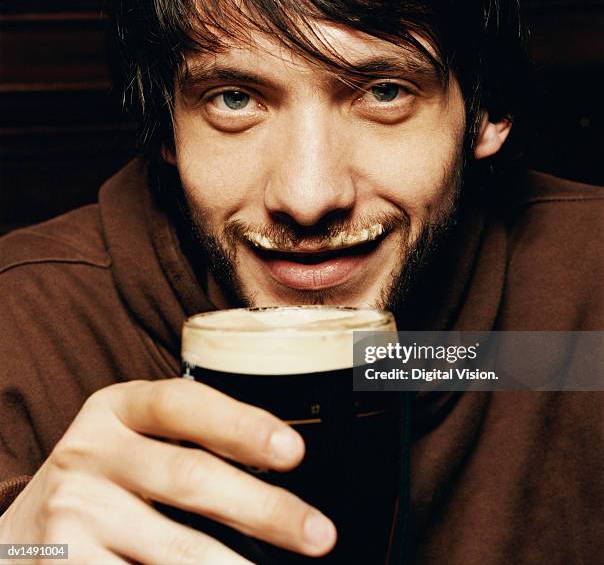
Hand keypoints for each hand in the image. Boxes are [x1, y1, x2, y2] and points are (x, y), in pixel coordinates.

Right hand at [0, 378, 336, 562]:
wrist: (21, 530)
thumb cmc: (102, 478)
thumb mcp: (131, 440)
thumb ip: (184, 441)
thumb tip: (275, 468)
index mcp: (116, 407)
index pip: (184, 404)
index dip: (242, 425)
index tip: (294, 451)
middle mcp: (91, 450)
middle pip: (190, 476)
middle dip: (264, 509)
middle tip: (318, 532)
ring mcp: (74, 510)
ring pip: (175, 548)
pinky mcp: (61, 564)